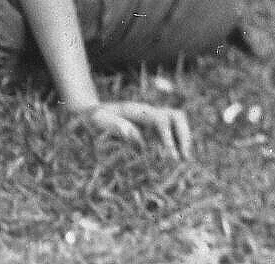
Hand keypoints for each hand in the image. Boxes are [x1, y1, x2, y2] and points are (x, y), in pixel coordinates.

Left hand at [65, 100, 193, 159]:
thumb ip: (115, 126)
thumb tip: (134, 135)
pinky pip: (171, 135)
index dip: (168, 137)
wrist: (88, 114)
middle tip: (185, 159)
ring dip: (184, 142)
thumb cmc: (92, 119)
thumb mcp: (98, 121)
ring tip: (186, 163)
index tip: (171, 157)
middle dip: (184, 136)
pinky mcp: (151, 131)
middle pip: (176, 117)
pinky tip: (176, 163)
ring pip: (177, 125)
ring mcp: (151, 122)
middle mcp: (148, 114)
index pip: (161, 119)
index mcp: (137, 111)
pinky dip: (177, 147)